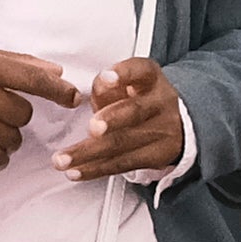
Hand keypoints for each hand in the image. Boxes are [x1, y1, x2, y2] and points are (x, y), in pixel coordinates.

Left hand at [59, 57, 188, 181]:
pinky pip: (122, 163)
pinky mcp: (156, 156)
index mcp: (150, 78)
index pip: (140, 71)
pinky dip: (95, 169)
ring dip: (89, 153)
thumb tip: (96, 91)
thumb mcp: (127, 86)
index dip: (123, 74)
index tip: (106, 78)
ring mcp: (162, 130)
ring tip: (64, 160)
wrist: (176, 124)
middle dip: (111, 120)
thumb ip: (107, 88)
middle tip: (92, 127)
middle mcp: (160, 102)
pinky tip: (76, 171)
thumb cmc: (140, 100)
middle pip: (135, 111)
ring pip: (123, 143)